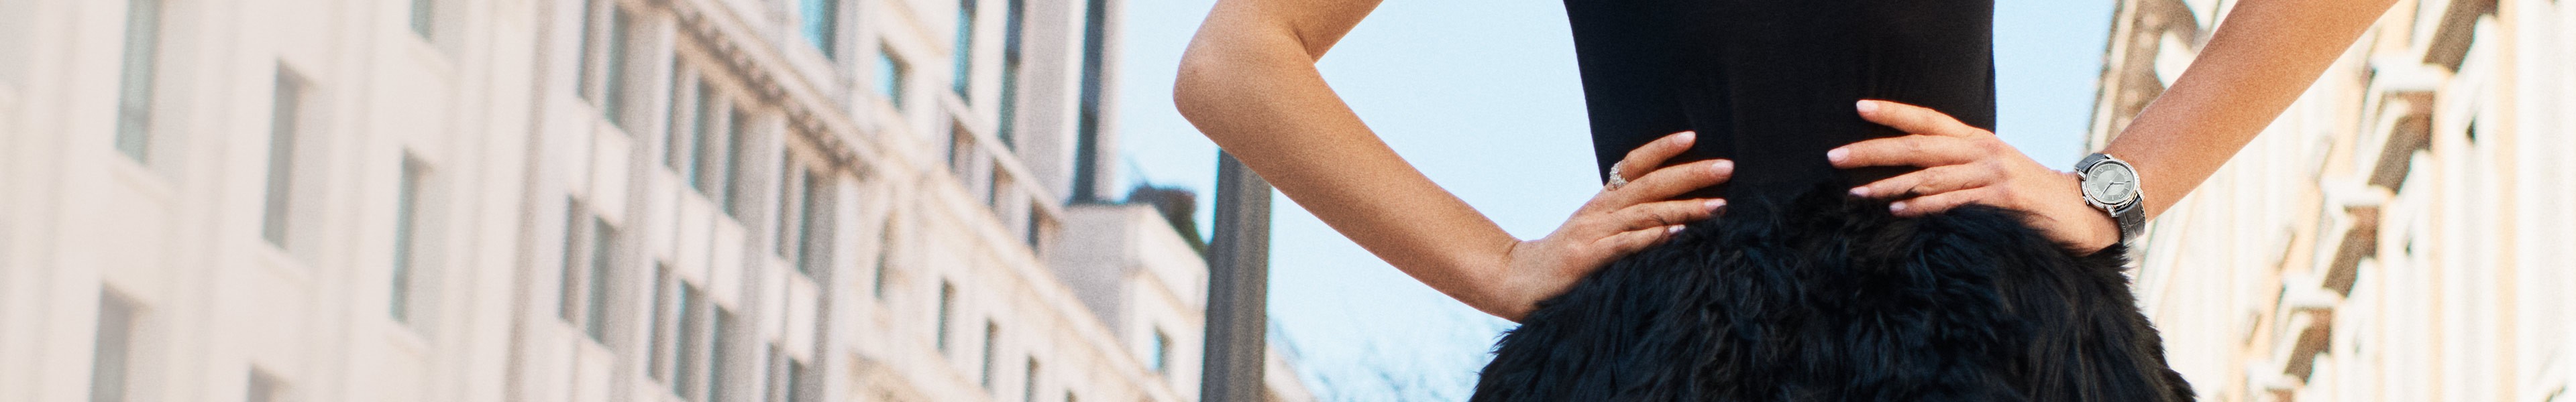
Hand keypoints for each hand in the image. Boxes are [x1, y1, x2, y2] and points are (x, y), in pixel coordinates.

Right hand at [1486, 131, 1731, 320]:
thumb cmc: (1561, 262)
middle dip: (1691, 174)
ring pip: (1645, 214)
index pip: (1633, 166)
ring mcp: (1592, 234)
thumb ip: (1625, 224)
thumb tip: (1672, 220)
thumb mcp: (1593, 235)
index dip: (1661, 149)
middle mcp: (1598, 213)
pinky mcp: (1585, 260)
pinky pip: (1623, 245)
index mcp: (1601, 204)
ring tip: (1718, 205)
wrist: (1514, 281)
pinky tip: (1677, 235)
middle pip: (1650, 185)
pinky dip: (1651, 238)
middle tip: (1726, 166)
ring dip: (1684, 208)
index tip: (1693, 136)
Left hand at [1829, 100, 2119, 252]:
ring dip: (1887, 185)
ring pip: (1929, 176)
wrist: (2083, 210)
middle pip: (1917, 146)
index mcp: (1977, 139)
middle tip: (1834, 156)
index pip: (1928, 120)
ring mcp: (1993, 174)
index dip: (1893, 112)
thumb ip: (1959, 165)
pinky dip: (1922, 207)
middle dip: (1872, 150)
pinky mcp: (2003, 200)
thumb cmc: (2030, 192)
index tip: (1858, 108)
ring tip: (1855, 192)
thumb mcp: (1994, 169)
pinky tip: (1896, 211)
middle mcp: (1982, 151)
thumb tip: (1911, 173)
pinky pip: (1953, 202)